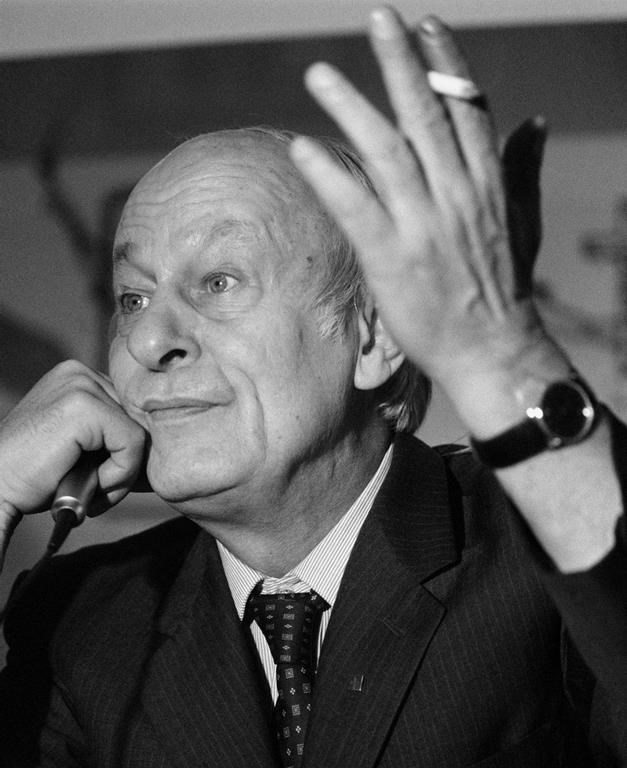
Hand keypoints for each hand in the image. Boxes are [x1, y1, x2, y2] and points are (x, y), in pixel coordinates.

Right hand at [0, 360, 145, 562]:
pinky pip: (132, 444)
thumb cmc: (36, 478)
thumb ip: (117, 441)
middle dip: (125, 463)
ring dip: (119, 474)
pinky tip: (83, 483)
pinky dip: (117, 475)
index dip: (127, 451)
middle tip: (93, 490)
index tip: (106, 480)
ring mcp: (81, 385)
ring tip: (84, 487)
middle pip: (139, 421)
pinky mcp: (84, 406)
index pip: (132, 413)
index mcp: (79, 377)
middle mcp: (81, 372)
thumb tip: (165, 451)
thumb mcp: (83, 450)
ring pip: (139, 435)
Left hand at [290, 8, 550, 395]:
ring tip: (320, 74)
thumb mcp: (523, 221)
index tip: (425, 25)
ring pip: (387, 152)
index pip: (467, 109)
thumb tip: (535, 121)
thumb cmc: (503, 289)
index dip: (446, 63)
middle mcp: (457, 195)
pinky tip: (301, 148)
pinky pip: (356, 207)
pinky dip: (329, 176)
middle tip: (379, 17)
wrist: (492, 350)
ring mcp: (424, 225)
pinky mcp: (393, 258)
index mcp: (488, 183)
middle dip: (401, 62)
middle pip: (427, 115)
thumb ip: (524, 168)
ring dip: (352, 107)